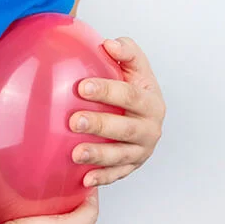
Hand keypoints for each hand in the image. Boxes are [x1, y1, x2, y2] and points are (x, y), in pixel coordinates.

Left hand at [70, 37, 165, 186]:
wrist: (143, 118)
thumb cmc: (133, 89)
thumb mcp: (135, 68)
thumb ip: (126, 52)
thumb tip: (108, 44)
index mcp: (151, 102)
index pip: (131, 95)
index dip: (108, 91)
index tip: (82, 87)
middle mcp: (150, 129)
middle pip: (125, 128)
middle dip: (100, 125)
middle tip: (74, 120)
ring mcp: (141, 151)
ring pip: (120, 155)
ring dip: (98, 155)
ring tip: (75, 153)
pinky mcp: (131, 167)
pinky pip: (117, 175)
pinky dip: (102, 178)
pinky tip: (84, 179)